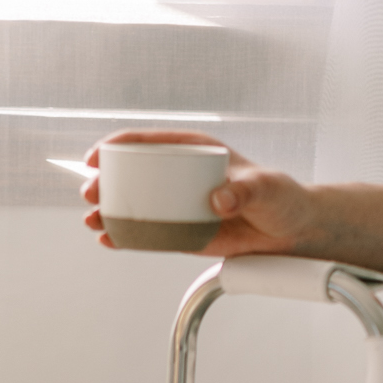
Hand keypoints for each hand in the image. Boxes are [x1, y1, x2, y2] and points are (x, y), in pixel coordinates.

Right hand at [80, 130, 318, 257]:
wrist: (291, 231)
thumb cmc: (280, 198)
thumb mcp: (265, 188)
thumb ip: (244, 191)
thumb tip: (219, 199)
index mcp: (196, 152)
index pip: (150, 142)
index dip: (118, 146)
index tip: (96, 156)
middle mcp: (182, 176)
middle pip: (134, 173)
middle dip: (105, 181)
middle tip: (92, 193)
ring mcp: (179, 204)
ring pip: (136, 204)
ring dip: (110, 210)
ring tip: (93, 220)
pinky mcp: (182, 231)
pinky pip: (148, 232)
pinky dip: (127, 236)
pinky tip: (109, 239)